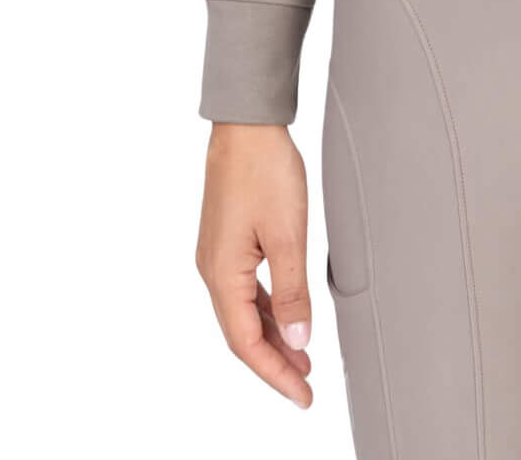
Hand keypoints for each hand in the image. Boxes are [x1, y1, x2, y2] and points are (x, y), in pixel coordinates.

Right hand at [197, 121, 315, 407]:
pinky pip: (247, 288)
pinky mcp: (229, 240)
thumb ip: (293, 289)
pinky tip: (289, 314)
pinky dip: (269, 307)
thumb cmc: (265, 170)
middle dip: (275, 362)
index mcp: (222, 274)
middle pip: (243, 332)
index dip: (275, 374)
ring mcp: (219, 255)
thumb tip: (300, 340)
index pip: (247, 343)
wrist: (247, 124)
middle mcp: (213, 270)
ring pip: (245, 311)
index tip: (303, 396)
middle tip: (306, 386)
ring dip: (274, 335)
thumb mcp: (288, 233)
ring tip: (303, 358)